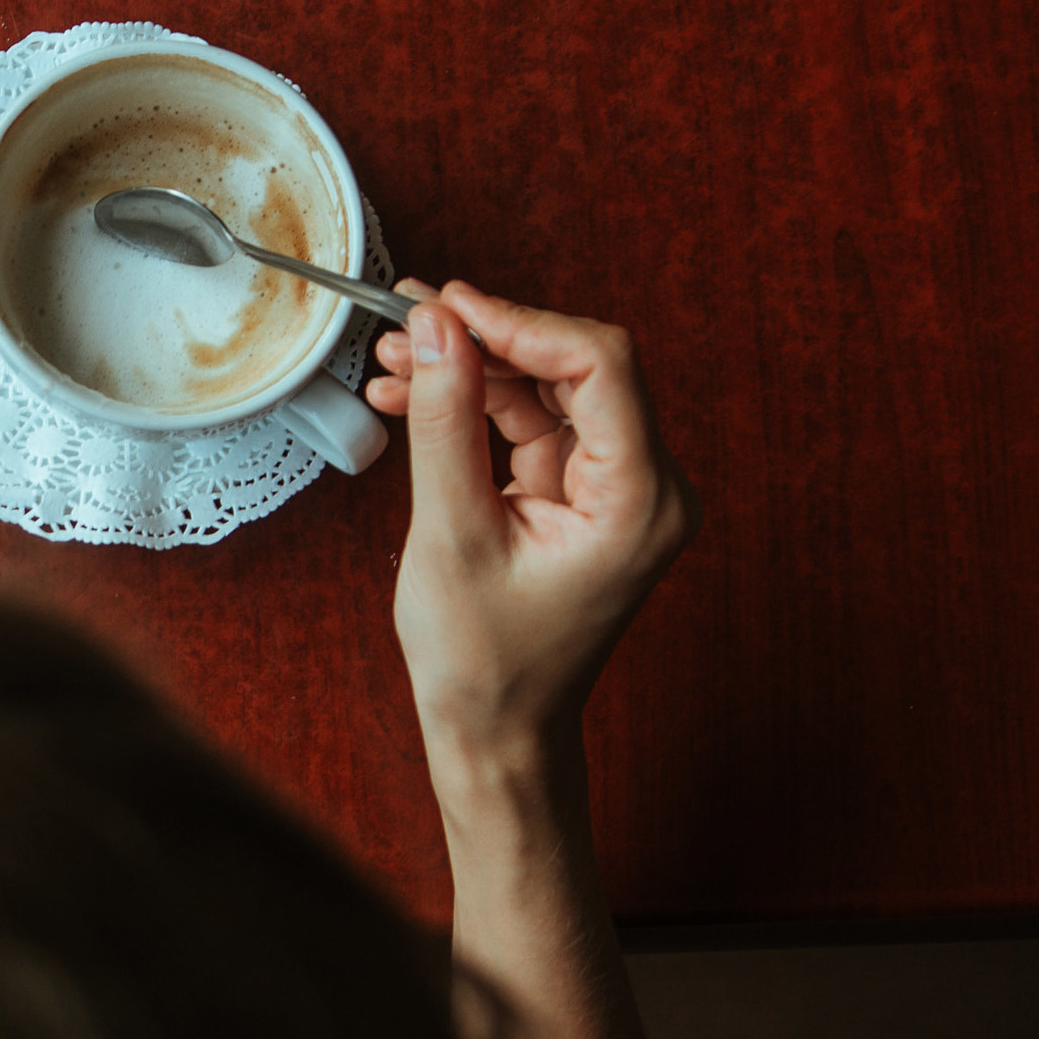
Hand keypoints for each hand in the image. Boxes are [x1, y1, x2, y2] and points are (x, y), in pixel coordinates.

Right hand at [365, 281, 696, 761]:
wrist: (496, 731)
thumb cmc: (485, 661)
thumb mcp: (452, 533)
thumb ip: (445, 421)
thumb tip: (435, 329)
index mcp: (640, 502)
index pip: (601, 366)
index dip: (521, 322)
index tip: (448, 308)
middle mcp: (646, 488)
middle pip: (576, 367)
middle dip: (487, 339)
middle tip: (407, 321)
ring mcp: (616, 489)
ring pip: (547, 387)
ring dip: (470, 367)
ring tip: (392, 358)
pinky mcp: (581, 493)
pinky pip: (532, 422)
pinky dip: (473, 403)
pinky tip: (411, 394)